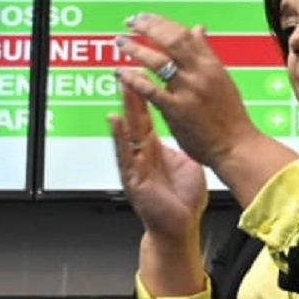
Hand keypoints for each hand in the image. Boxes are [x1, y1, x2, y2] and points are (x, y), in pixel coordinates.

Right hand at [108, 82, 206, 243]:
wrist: (180, 228)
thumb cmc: (183, 201)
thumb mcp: (184, 164)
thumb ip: (178, 146)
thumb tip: (183, 130)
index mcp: (155, 150)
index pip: (147, 116)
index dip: (144, 96)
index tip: (143, 73)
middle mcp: (143, 155)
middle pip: (136, 119)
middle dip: (131, 95)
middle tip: (127, 70)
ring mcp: (136, 166)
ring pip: (128, 133)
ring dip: (123, 109)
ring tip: (120, 88)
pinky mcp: (133, 179)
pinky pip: (125, 155)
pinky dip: (119, 138)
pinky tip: (114, 122)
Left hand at [114, 12, 261, 169]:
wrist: (236, 146)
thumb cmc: (230, 116)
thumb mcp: (222, 78)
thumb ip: (206, 53)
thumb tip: (197, 29)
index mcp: (211, 64)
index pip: (184, 33)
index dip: (161, 22)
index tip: (145, 17)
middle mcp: (201, 73)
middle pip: (171, 40)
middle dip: (148, 27)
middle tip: (130, 22)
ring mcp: (189, 91)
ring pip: (159, 62)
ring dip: (136, 49)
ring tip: (121, 42)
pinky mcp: (178, 110)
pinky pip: (151, 90)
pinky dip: (134, 79)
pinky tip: (121, 73)